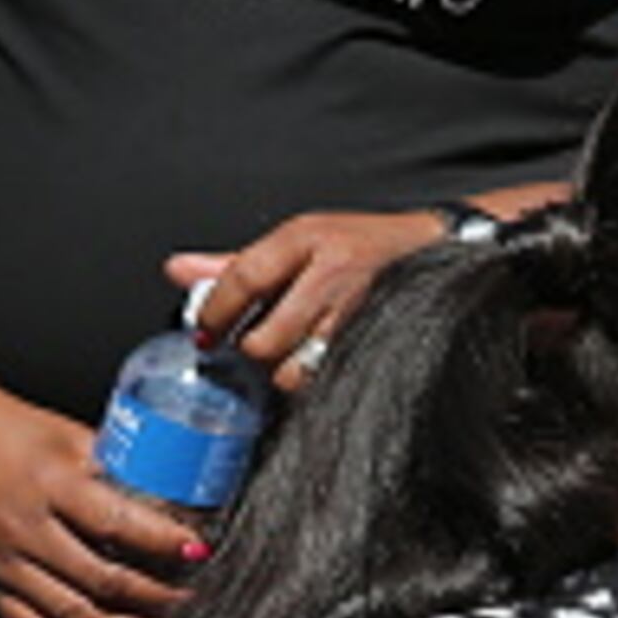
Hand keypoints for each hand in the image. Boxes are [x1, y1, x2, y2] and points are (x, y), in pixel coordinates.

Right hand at [0, 384, 201, 617]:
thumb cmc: (3, 430)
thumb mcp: (68, 436)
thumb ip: (115, 467)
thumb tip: (171, 492)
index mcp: (49, 484)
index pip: (116, 523)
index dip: (163, 542)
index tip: (200, 551)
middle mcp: (23, 528)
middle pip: (101, 579)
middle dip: (156, 597)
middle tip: (193, 602)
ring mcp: (2, 562)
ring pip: (72, 613)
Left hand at [165, 207, 446, 394]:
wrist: (439, 250)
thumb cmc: (363, 245)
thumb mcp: (298, 241)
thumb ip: (237, 262)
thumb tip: (178, 271)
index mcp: (307, 238)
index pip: (243, 278)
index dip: (215, 312)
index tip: (205, 329)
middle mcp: (333, 273)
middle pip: (266, 338)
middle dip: (253, 351)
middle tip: (253, 345)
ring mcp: (360, 312)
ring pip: (297, 369)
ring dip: (286, 371)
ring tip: (291, 356)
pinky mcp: (379, 341)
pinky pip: (330, 378)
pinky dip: (317, 378)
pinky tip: (319, 363)